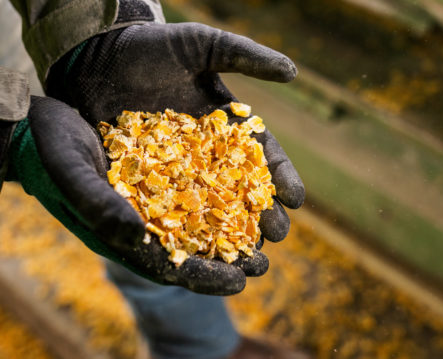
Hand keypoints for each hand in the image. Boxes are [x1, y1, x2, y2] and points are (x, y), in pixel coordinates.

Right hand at [10, 96, 268, 294]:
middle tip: (265, 263)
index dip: (204, 276)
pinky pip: (211, 169)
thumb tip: (136, 237)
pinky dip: (236, 176)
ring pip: (211, 208)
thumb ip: (100, 206)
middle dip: (233, 253)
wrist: (47, 115)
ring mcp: (166, 183)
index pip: (170, 264)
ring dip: (243, 217)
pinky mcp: (177, 151)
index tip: (238, 283)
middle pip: (199, 241)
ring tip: (275, 226)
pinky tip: (262, 177)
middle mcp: (153, 212)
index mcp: (127, 230)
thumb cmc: (48, 151)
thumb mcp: (70, 174)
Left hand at [47, 22, 304, 244]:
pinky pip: (163, 221)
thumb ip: (245, 55)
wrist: (93, 55)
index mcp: (224, 132)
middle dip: (260, 220)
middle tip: (276, 238)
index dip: (280, 179)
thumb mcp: (201, 44)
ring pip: (206, 216)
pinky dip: (183, 242)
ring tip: (249, 265)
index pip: (260, 161)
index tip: (296, 199)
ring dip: (229, 243)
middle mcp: (203, 160)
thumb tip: (292, 71)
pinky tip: (199, 260)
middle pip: (239, 195)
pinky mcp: (137, 192)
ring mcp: (171, 179)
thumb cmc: (150, 48)